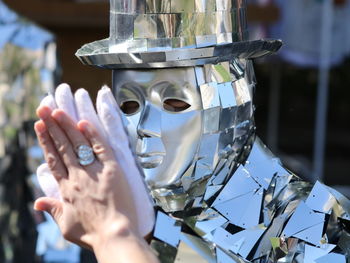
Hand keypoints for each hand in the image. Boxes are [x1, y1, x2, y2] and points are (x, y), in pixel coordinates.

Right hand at [34, 106, 157, 262]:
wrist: (114, 235)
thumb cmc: (92, 233)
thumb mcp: (66, 225)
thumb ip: (53, 210)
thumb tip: (38, 202)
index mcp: (66, 189)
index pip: (53, 159)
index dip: (45, 141)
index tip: (40, 126)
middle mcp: (77, 177)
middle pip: (62, 147)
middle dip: (52, 126)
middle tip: (44, 109)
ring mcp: (94, 172)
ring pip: (78, 144)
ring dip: (68, 126)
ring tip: (58, 110)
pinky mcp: (111, 170)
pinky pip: (101, 149)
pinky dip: (93, 135)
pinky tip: (85, 123)